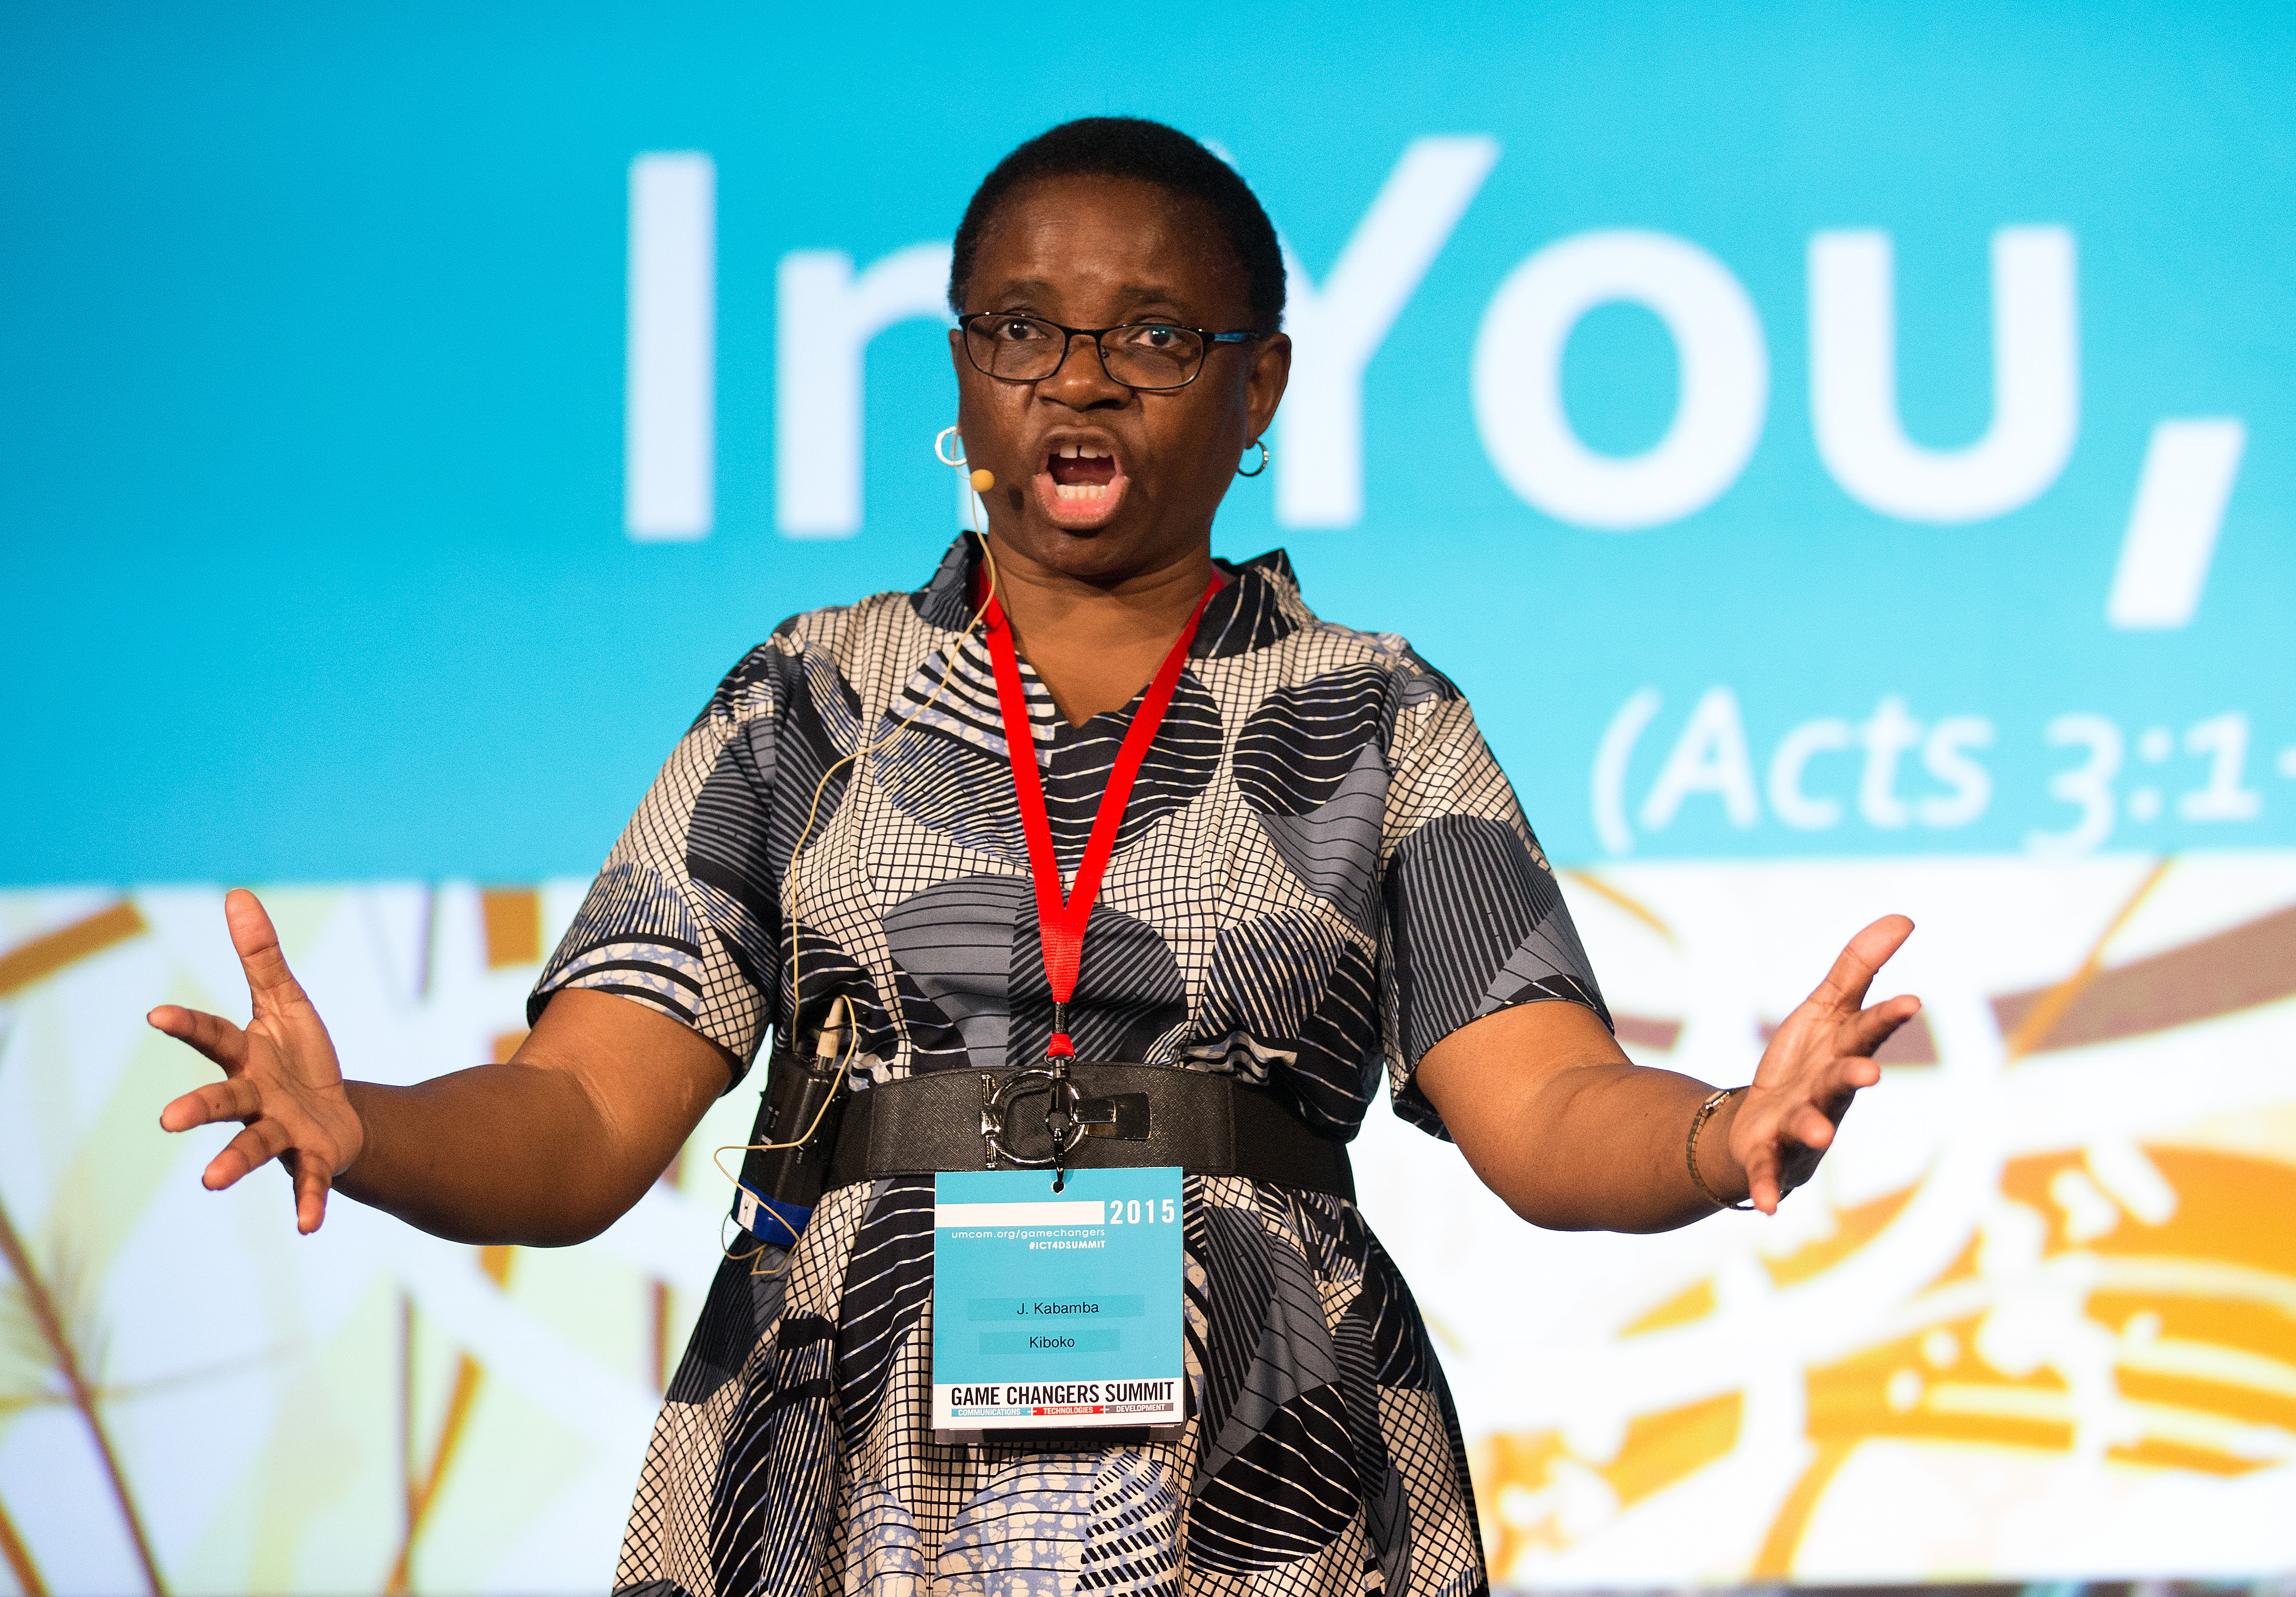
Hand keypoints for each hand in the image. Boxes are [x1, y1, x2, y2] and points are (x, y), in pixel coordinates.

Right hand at [149, 888, 363, 1233]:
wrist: (336, 1116)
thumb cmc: (300, 1058)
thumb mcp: (286, 1002)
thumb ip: (262, 957)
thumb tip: (238, 895)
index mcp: (248, 1056)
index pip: (213, 1036)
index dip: (186, 1026)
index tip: (155, 1016)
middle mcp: (255, 1097)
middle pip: (223, 1100)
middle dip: (197, 1108)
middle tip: (168, 1120)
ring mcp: (280, 1131)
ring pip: (254, 1146)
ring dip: (234, 1163)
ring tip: (212, 1181)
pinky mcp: (312, 1159)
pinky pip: (309, 1183)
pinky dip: (309, 1203)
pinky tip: (309, 1228)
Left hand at [1726, 914, 1919, 1214]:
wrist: (1762, 1123)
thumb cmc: (1805, 1065)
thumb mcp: (1825, 1009)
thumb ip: (1859, 966)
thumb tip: (1905, 916)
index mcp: (1842, 1053)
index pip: (1866, 1031)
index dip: (1886, 1017)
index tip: (1910, 1001)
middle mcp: (1828, 1092)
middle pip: (1840, 1080)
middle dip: (1853, 1075)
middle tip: (1868, 1072)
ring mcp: (1799, 1125)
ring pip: (1809, 1124)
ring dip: (1814, 1126)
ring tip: (1821, 1131)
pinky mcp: (1767, 1154)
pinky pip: (1767, 1172)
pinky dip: (1768, 1188)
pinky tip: (1768, 1209)